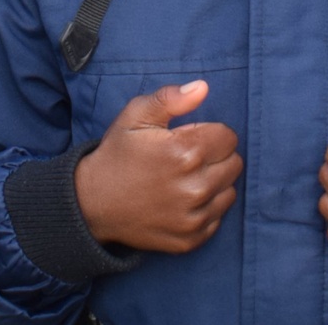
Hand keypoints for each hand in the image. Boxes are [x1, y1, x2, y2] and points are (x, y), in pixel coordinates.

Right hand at [75, 81, 241, 252]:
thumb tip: (202, 88)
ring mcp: (193, 217)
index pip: (229, 137)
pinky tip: (182, 201)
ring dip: (214, 183)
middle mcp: (195, 187)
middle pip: (234, 164)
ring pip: (229, 191)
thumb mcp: (135, 116)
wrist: (93, 203)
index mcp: (186, 152)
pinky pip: (218, 218)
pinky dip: (206, 208)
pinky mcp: (191, 239)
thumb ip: (170, 98)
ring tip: (184, 180)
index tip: (188, 138)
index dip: (209, 133)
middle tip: (187, 159)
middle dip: (215, 157)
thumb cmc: (117, 155)